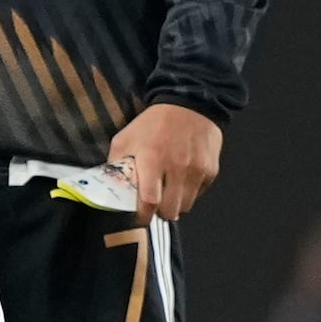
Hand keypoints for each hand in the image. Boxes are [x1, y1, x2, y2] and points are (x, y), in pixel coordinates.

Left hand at [106, 101, 223, 218]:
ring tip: (169, 191)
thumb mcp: (125, 138)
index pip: (149, 201)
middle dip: (160, 212)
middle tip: (155, 205)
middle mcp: (177, 167)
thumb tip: (110, 186)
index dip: (143, 216)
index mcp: (152, 159)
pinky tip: (183, 177)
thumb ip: (116, 163)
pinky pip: (199, 193)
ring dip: (176, 203)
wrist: (190, 104)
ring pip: (186, 206)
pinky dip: (190, 191)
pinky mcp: (211, 170)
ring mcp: (197, 170)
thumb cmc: (154, 123)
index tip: (139, 217)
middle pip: (170, 211)